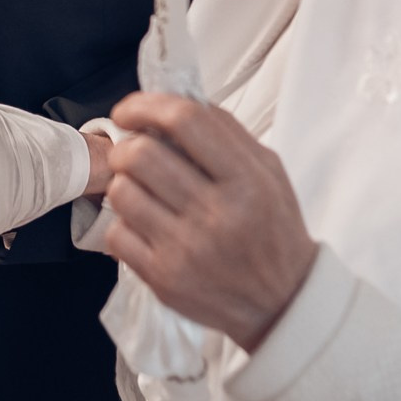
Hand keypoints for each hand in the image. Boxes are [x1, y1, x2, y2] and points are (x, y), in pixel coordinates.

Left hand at [103, 91, 317, 353]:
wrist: (282, 303)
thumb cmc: (273, 229)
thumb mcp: (269, 173)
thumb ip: (227, 133)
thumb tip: (176, 97)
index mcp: (247, 181)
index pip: (185, 121)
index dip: (146, 105)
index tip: (130, 110)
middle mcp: (217, 215)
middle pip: (141, 155)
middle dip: (126, 145)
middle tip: (133, 152)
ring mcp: (187, 250)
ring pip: (122, 192)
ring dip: (124, 183)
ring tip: (142, 190)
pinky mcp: (164, 279)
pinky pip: (117, 234)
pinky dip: (123, 223)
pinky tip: (144, 224)